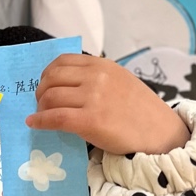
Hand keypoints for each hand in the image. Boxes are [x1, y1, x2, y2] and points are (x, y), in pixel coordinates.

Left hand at [26, 54, 189, 155]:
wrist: (162, 134)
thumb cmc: (142, 112)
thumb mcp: (121, 81)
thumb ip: (97, 78)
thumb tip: (66, 84)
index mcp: (103, 65)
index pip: (63, 61)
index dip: (47, 74)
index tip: (45, 85)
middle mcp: (97, 77)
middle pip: (51, 78)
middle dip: (40, 91)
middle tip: (41, 103)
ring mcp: (93, 98)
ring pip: (50, 97)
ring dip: (40, 107)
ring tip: (41, 115)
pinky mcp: (90, 120)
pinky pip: (55, 117)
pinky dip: (40, 120)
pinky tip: (34, 124)